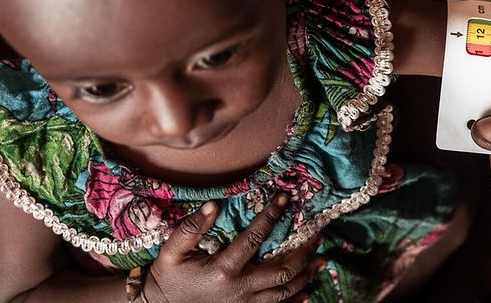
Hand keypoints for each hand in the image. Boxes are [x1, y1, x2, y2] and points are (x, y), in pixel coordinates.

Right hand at [145, 194, 324, 302]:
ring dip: (306, 274)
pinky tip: (308, 292)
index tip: (286, 198)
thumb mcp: (172, 251)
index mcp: (223, 269)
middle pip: (283, 270)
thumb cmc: (168, 277)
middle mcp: (240, 288)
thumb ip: (191, 228)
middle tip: (318, 233)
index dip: (272, 215)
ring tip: (321, 258)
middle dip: (304, 251)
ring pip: (285, 291)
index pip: (255, 237)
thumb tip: (212, 205)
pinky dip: (296, 301)